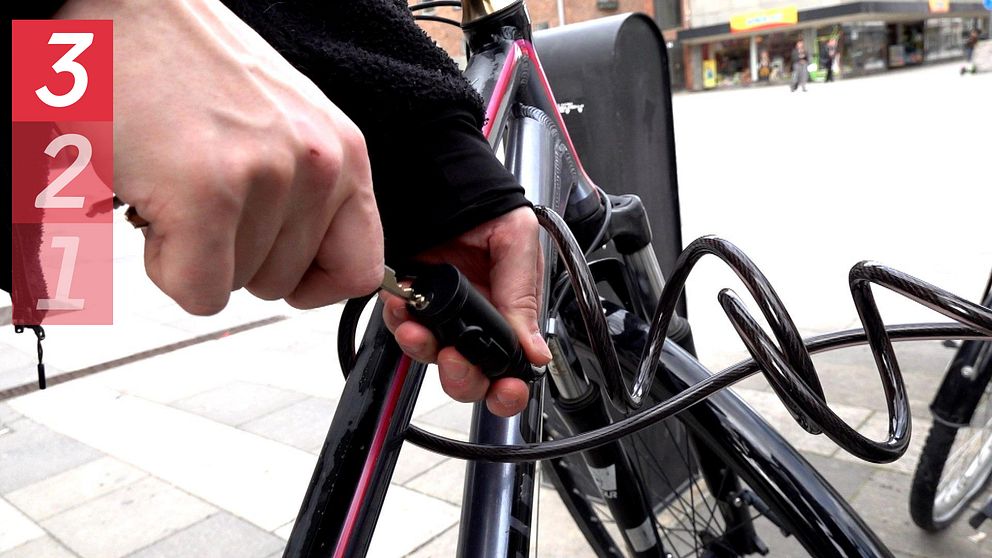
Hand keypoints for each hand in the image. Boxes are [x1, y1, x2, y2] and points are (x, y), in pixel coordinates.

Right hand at [57, 0, 382, 313]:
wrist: (122, 7)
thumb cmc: (189, 67)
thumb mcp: (282, 129)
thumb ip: (308, 194)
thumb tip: (312, 272)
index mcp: (344, 152)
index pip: (360, 269)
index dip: (312, 283)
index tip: (280, 270)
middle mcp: (319, 165)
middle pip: (283, 285)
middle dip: (233, 256)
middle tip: (201, 192)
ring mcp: (267, 177)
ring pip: (235, 288)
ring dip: (194, 250)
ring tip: (176, 182)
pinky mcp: (208, 194)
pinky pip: (199, 293)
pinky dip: (165, 267)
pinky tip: (156, 206)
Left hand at [382, 208, 551, 416]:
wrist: (444, 177)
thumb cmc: (486, 206)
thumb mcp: (517, 243)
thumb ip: (524, 297)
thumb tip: (536, 352)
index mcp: (510, 313)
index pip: (512, 368)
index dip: (509, 389)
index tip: (506, 389)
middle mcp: (474, 320)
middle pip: (469, 375)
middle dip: (463, 377)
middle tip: (457, 359)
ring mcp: (440, 314)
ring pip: (430, 356)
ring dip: (424, 349)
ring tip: (419, 329)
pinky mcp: (411, 300)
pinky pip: (401, 325)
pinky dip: (400, 320)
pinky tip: (403, 304)